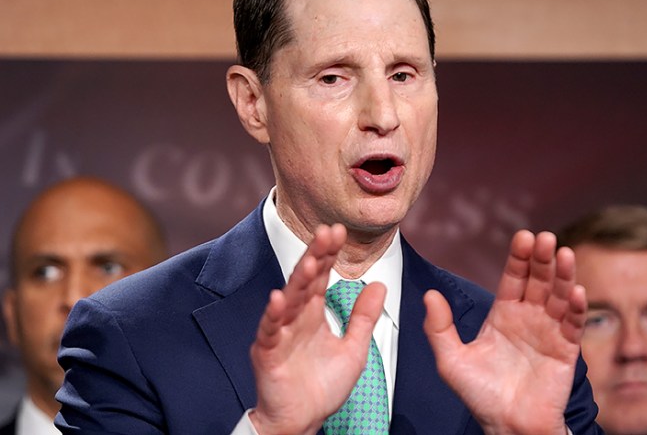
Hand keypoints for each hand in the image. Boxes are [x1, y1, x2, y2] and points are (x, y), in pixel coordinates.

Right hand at [248, 223, 386, 434]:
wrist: (302, 421)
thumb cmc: (322, 387)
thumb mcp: (353, 349)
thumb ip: (363, 318)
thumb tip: (379, 285)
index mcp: (313, 313)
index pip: (321, 276)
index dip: (329, 253)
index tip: (339, 231)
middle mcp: (295, 317)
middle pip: (304, 279)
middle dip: (316, 255)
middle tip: (327, 232)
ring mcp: (279, 333)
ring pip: (288, 299)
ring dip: (298, 278)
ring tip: (312, 257)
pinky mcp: (268, 352)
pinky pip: (269, 330)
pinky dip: (273, 314)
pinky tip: (279, 298)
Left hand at [423, 230, 585, 434]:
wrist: (506, 425)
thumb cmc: (480, 395)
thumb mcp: (451, 360)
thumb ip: (439, 328)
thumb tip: (429, 295)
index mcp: (503, 314)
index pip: (513, 277)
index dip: (519, 257)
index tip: (523, 236)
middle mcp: (529, 317)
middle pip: (538, 280)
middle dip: (542, 259)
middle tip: (546, 238)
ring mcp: (549, 332)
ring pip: (559, 296)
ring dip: (563, 275)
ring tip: (563, 254)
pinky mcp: (565, 351)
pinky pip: (573, 324)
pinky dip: (577, 307)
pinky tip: (576, 290)